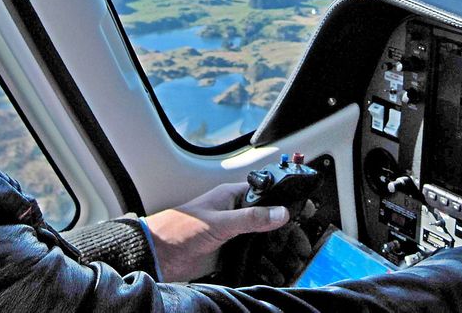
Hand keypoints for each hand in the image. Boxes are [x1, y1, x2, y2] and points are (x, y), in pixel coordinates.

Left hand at [144, 182, 289, 281]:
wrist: (158, 255)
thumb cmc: (180, 227)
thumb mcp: (220, 221)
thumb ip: (251, 218)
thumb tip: (280, 213)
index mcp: (232, 197)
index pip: (265, 194)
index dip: (283, 200)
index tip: (303, 208)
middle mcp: (234, 214)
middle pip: (266, 219)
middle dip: (285, 229)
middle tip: (302, 241)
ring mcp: (231, 234)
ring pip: (261, 239)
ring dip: (276, 247)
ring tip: (295, 257)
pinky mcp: (227, 253)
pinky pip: (251, 256)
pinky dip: (263, 262)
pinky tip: (274, 269)